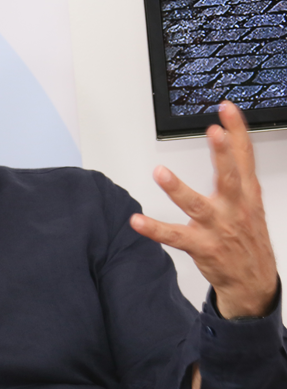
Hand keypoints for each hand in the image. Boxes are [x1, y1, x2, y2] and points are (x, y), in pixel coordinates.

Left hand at [130, 101, 276, 318]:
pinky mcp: (202, 248)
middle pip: (230, 178)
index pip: (245, 158)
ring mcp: (218, 229)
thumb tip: (228, 136)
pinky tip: (137, 221)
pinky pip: (174, 237)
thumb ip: (237, 171)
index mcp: (247, 195)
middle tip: (214, 132)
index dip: (238, 131)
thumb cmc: (247, 237)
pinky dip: (154, 229)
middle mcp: (235, 209)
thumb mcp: (250, 202)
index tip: (227, 108)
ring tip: (160, 173)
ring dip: (178, 189)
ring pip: (197, 206)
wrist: (254, 282)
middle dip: (222, 155)